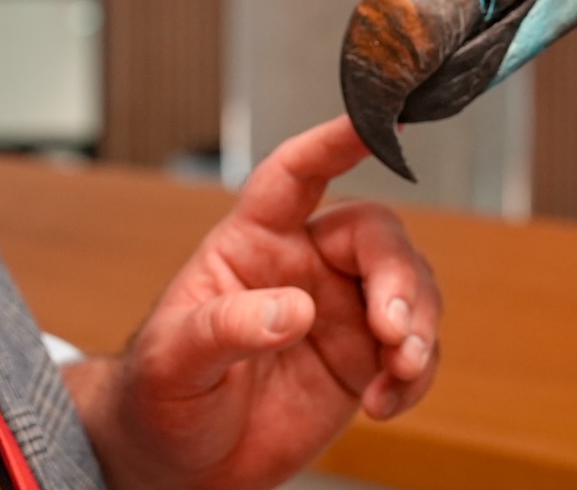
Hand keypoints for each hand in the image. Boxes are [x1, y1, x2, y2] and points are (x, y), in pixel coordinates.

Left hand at [63, 115, 440, 489]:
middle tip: (392, 328)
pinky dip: (415, 376)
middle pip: (374, 236)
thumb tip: (293, 310)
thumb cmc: (158, 395)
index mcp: (251, 243)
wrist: (177, 465)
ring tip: (399, 368)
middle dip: (398, 276)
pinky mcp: (361, 361)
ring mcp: (338, 312)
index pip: (294, 177)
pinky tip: (385, 405)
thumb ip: (225, 329)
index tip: (371, 122)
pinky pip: (413, 351)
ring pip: (408, 287)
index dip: (331, 143)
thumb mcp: (172, 361)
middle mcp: (303, 266)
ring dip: (417, 324)